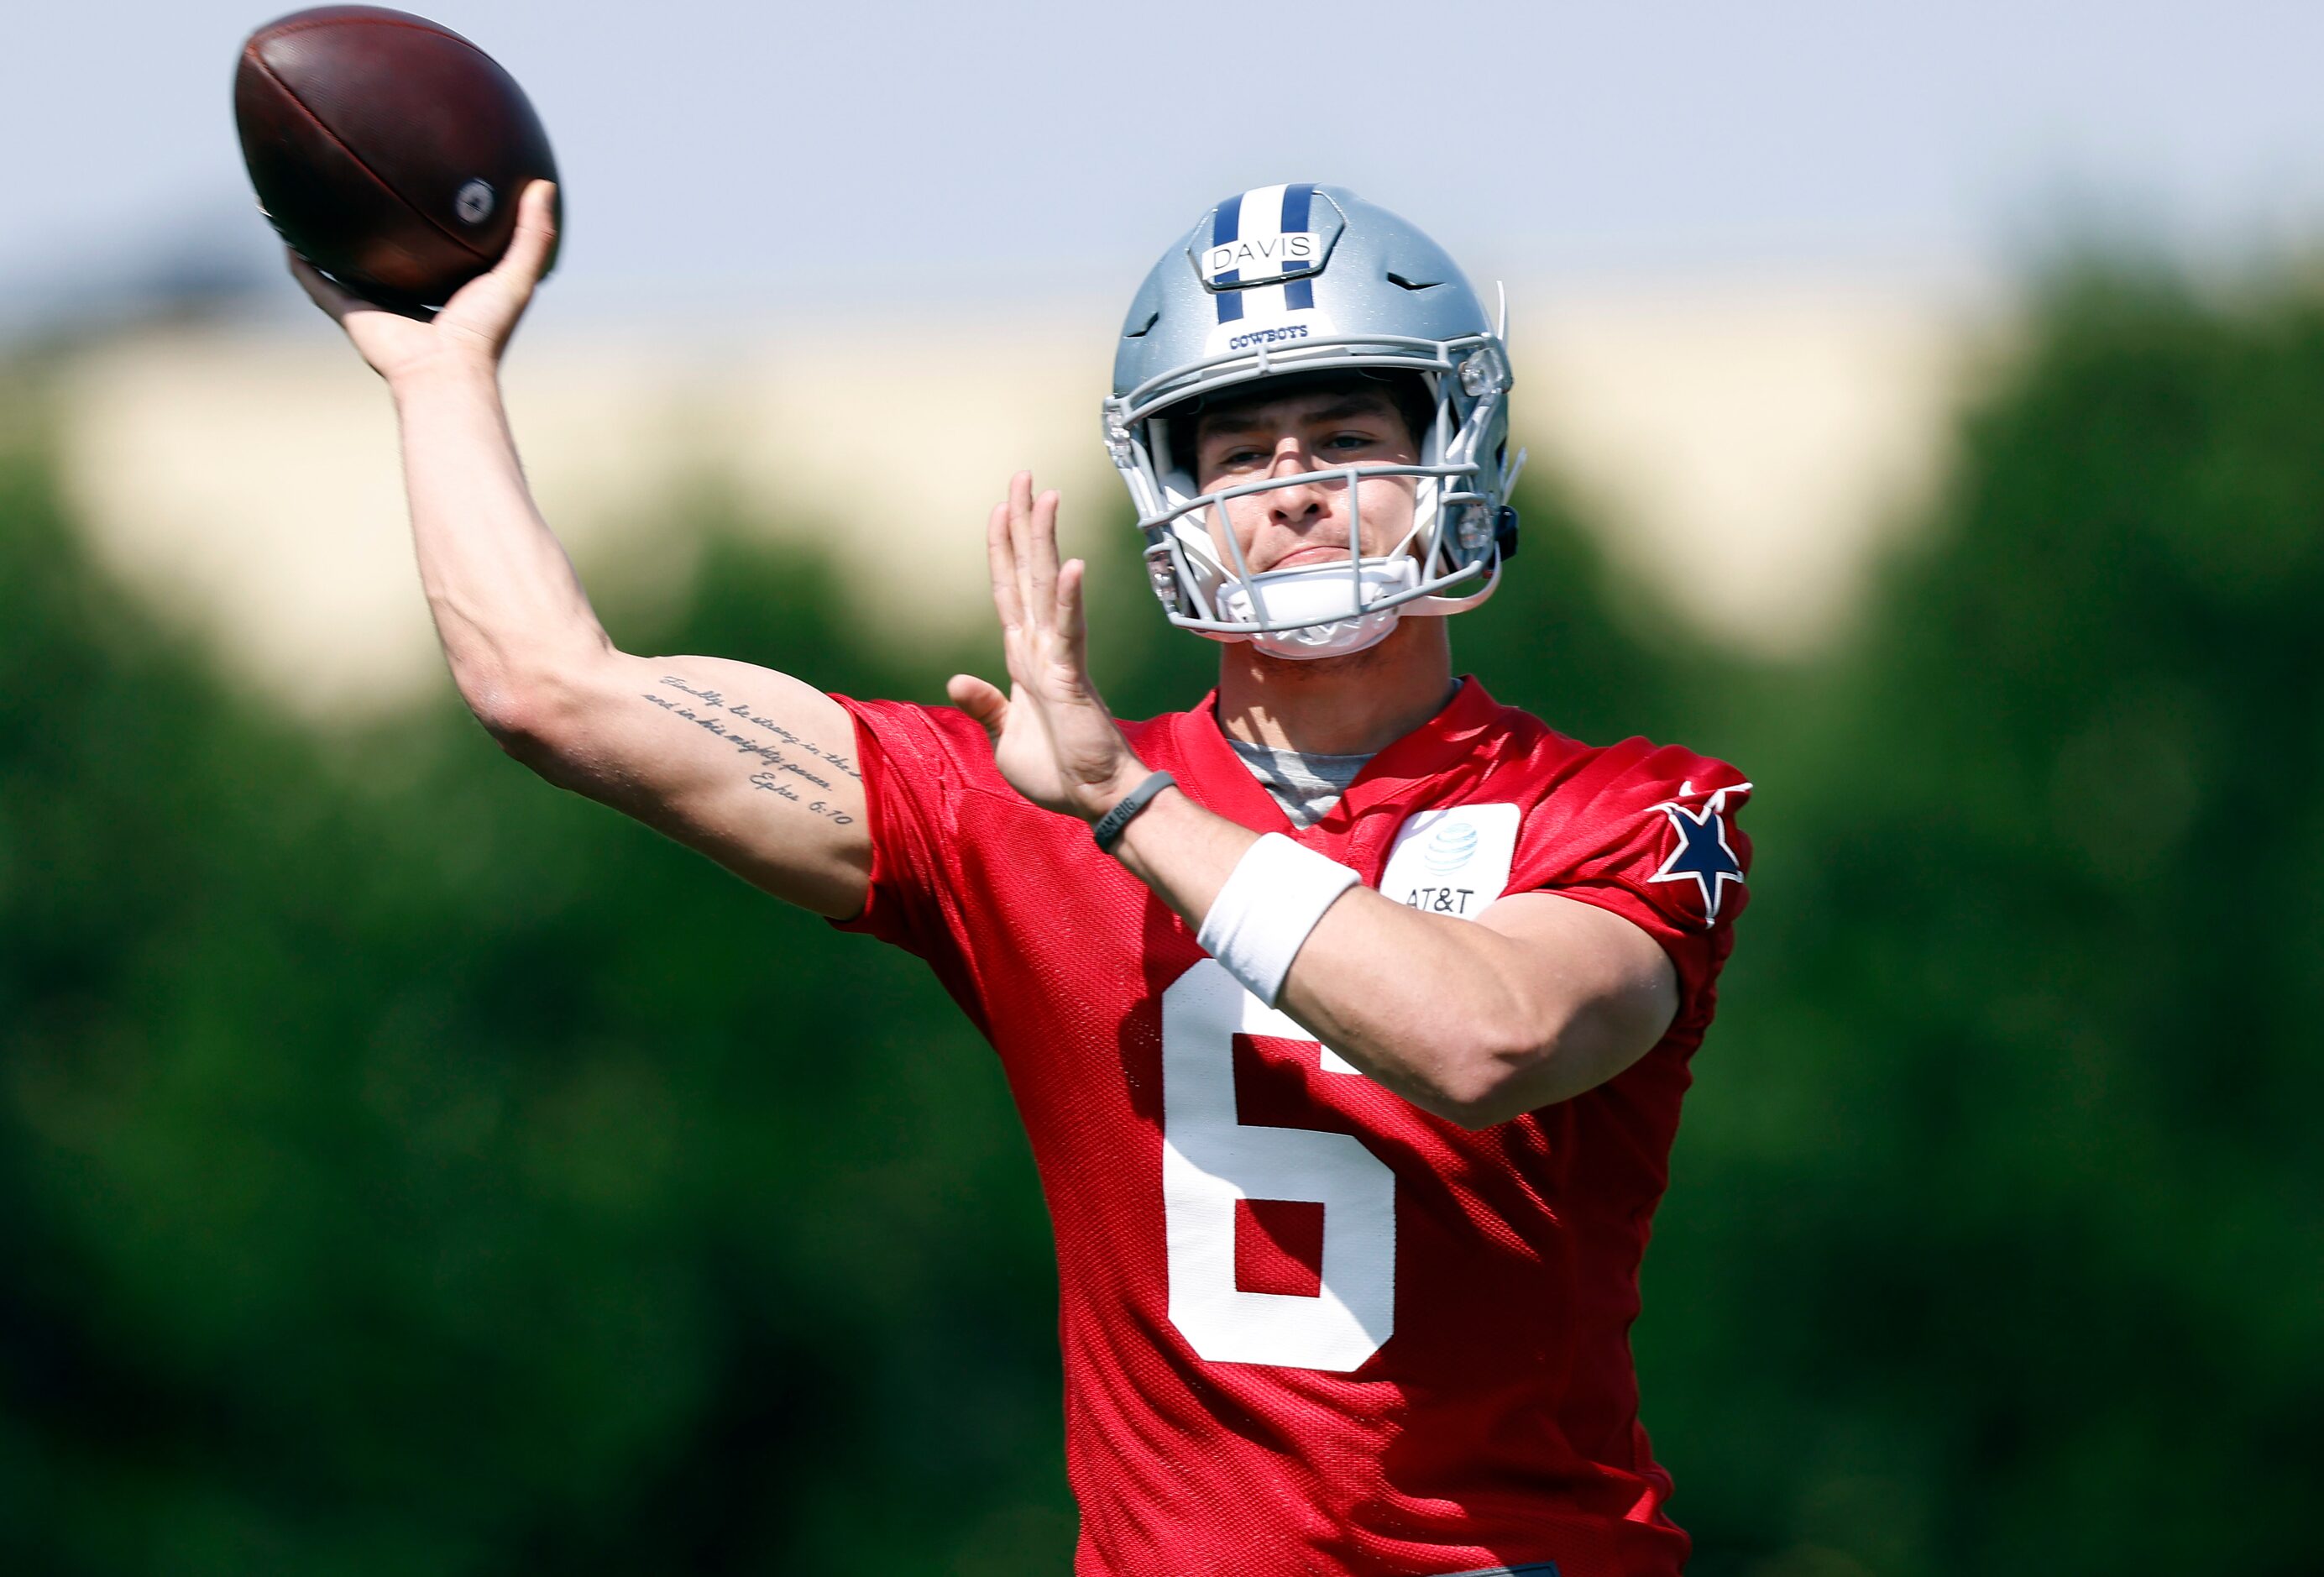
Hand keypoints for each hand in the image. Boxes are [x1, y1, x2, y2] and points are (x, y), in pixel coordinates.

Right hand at [291, 179, 558, 387]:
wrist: (447, 372)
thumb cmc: (485, 333)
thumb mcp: (517, 277)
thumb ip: (533, 236)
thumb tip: (544, 185)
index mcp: (444, 292)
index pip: (434, 250)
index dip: (427, 223)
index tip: (422, 188)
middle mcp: (407, 298)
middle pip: (384, 254)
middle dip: (372, 224)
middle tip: (361, 183)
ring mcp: (375, 307)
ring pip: (342, 264)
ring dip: (323, 237)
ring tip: (305, 196)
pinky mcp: (349, 314)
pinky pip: (316, 281)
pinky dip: (299, 260)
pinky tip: (282, 227)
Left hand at [947, 473, 1148, 821]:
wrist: (1094, 799)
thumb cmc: (1059, 770)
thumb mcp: (1004, 737)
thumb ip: (985, 705)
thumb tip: (955, 679)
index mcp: (1025, 658)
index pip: (1009, 591)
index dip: (1002, 549)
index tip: (1000, 508)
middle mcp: (1042, 648)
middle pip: (1028, 573)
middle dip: (1023, 523)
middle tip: (1023, 476)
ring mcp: (1058, 659)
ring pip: (1047, 588)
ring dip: (1044, 542)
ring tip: (1044, 497)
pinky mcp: (1070, 681)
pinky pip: (1068, 633)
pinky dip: (1068, 599)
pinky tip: (1071, 566)